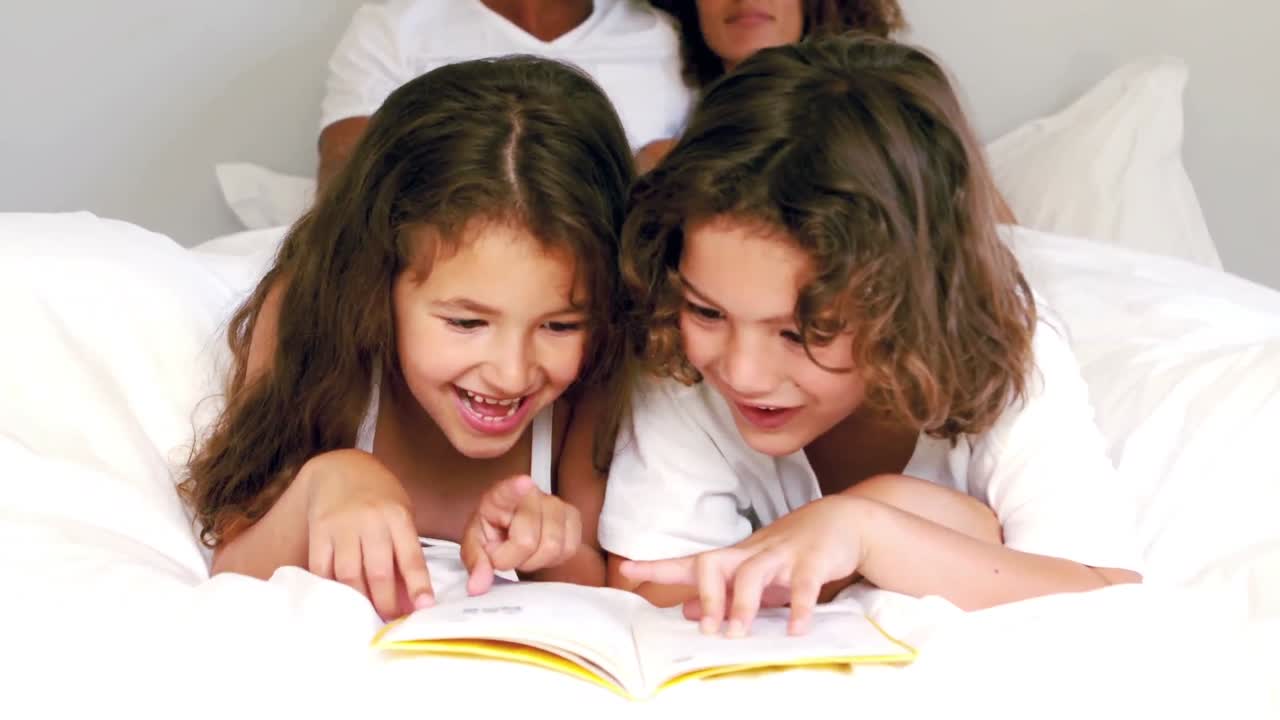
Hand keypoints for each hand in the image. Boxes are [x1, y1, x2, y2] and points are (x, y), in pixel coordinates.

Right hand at [302, 449, 433, 619]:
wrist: (340, 468)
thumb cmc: (379, 496)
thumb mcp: (401, 514)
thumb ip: (405, 552)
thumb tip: (410, 598)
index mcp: (397, 515)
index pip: (411, 556)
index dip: (418, 585)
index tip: (424, 608)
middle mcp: (370, 520)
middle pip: (379, 572)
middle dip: (387, 603)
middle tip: (392, 620)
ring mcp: (342, 526)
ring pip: (349, 575)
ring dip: (360, 600)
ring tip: (369, 614)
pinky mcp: (318, 531)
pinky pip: (323, 569)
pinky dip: (332, 588)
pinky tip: (341, 598)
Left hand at [461, 475, 581, 595]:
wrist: (513, 530)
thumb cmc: (493, 534)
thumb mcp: (475, 547)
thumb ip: (475, 563)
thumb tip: (478, 587)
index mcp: (499, 498)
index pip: (508, 492)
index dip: (516, 489)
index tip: (524, 482)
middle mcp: (531, 495)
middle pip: (527, 540)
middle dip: (513, 559)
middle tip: (506, 554)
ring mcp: (556, 504)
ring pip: (552, 547)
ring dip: (534, 561)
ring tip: (523, 553)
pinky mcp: (573, 516)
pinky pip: (569, 549)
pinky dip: (554, 560)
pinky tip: (541, 552)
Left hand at [619, 495, 869, 636]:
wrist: (842, 521)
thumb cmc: (791, 551)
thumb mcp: (753, 571)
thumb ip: (721, 592)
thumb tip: (681, 610)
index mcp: (736, 558)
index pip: (690, 561)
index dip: (658, 566)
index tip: (626, 569)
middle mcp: (753, 552)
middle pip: (716, 564)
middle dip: (708, 595)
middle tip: (706, 629)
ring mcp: (783, 554)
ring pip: (754, 573)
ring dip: (743, 604)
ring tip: (738, 633)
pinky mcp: (813, 561)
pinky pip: (804, 584)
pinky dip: (799, 607)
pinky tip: (796, 629)